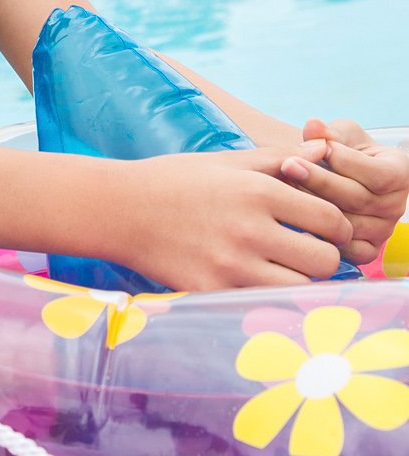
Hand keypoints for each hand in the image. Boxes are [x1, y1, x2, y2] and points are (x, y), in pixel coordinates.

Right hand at [119, 140, 352, 291]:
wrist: (119, 210)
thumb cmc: (174, 180)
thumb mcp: (227, 161)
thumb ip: (279, 158)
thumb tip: (323, 152)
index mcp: (258, 191)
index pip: (330, 218)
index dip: (337, 227)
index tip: (327, 230)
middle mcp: (250, 229)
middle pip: (324, 260)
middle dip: (324, 257)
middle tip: (310, 253)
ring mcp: (231, 265)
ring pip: (300, 289)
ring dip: (300, 281)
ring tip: (285, 270)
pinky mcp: (212, 290)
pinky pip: (262, 304)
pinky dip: (268, 297)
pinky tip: (256, 282)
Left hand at [279, 118, 408, 265]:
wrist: (336, 177)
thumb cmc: (341, 151)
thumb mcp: (339, 135)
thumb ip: (328, 132)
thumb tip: (313, 126)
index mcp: (400, 172)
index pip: (379, 175)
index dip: (347, 162)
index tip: (317, 148)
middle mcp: (397, 205)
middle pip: (360, 200)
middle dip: (321, 181)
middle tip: (288, 165)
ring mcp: (384, 231)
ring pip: (349, 225)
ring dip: (314, 206)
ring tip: (284, 187)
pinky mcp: (367, 250)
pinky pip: (345, 250)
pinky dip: (319, 236)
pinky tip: (293, 217)